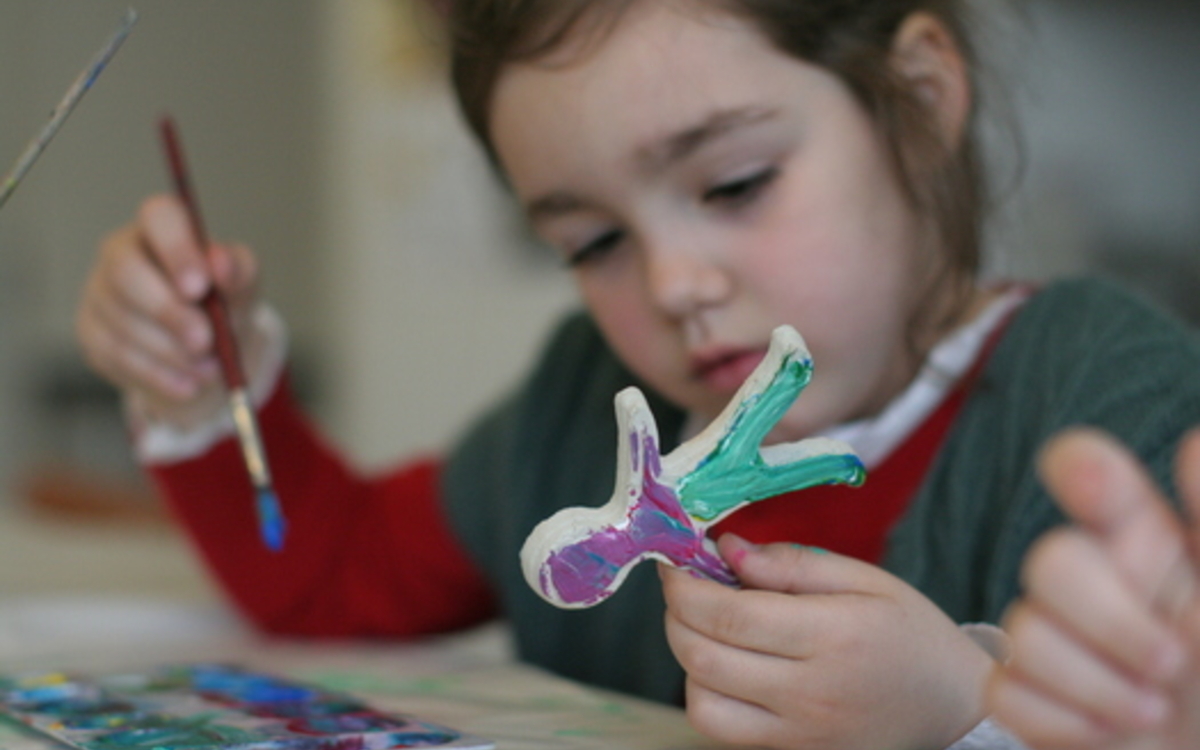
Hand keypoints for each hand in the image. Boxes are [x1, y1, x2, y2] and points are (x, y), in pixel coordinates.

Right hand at [76, 194, 264, 427]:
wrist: (209, 347)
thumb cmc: (223, 301)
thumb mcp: (242, 285)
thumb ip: (238, 270)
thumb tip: (221, 263)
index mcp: (162, 228)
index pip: (159, 217)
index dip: (177, 250)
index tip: (200, 287)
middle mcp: (121, 252)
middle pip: (126, 272)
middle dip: (168, 311)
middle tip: (205, 341)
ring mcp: (99, 293)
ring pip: (123, 321)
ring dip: (171, 352)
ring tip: (211, 369)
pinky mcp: (91, 334)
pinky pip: (117, 356)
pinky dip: (159, 375)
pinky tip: (188, 384)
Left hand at [661, 534, 994, 749]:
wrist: (953, 709)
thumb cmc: (912, 635)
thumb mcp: (866, 580)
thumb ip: (791, 564)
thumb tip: (726, 548)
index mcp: (833, 636)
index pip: (728, 615)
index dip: (684, 586)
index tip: (674, 561)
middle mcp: (811, 692)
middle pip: (702, 657)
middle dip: (675, 615)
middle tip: (684, 587)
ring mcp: (799, 733)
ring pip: (701, 703)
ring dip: (687, 658)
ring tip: (710, 628)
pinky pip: (724, 730)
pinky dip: (707, 694)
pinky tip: (728, 665)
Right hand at [988, 428, 1199, 748]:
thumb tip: (1194, 445)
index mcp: (1145, 541)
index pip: (1085, 471)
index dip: (1078, 466)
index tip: (1098, 486)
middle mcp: (1092, 580)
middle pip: (1049, 560)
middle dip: (1112, 623)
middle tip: (1173, 665)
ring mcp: (1050, 635)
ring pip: (1024, 633)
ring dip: (1099, 687)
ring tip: (1150, 711)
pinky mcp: (1021, 692)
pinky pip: (1006, 691)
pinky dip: (1065, 724)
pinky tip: (1106, 733)